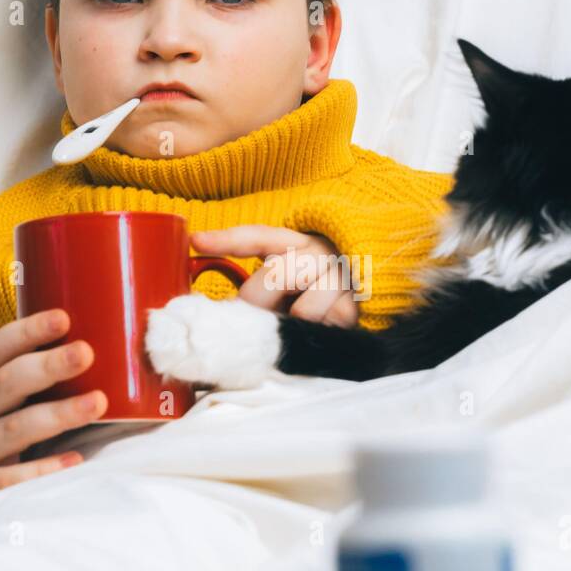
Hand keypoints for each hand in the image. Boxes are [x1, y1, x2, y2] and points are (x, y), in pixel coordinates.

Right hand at [0, 308, 105, 524]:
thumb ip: (21, 378)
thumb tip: (87, 349)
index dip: (27, 332)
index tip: (63, 316)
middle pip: (6, 385)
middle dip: (47, 367)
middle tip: (86, 352)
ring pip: (13, 430)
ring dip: (57, 415)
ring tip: (98, 403)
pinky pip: (8, 479)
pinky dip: (41, 470)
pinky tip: (74, 459)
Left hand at [190, 225, 360, 328]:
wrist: (374, 289)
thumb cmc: (319, 291)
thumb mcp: (291, 279)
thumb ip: (261, 288)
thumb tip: (223, 313)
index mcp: (294, 242)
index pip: (258, 237)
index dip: (227, 240)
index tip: (197, 241)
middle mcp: (318, 251)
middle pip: (276, 275)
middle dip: (258, 304)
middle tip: (254, 321)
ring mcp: (341, 274)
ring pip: (304, 309)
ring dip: (295, 324)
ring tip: (299, 325)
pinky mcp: (359, 301)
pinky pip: (329, 324)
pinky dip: (321, 333)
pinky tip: (325, 328)